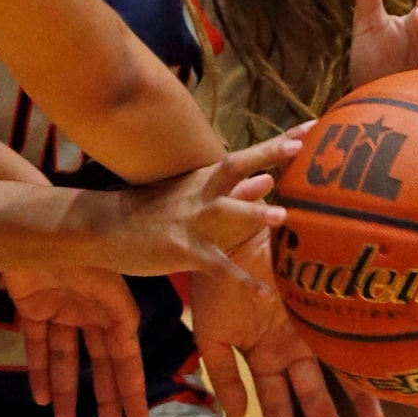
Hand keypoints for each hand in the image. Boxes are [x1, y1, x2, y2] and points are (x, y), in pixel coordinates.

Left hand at [3, 265, 145, 416]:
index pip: (126, 357)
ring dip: (67, 391)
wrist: (29, 227)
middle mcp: (90, 312)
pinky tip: (41, 399)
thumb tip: (131, 343)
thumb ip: (120, 312)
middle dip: (106, 397)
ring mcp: (60, 310)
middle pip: (100, 363)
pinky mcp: (31, 309)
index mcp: (113, 306)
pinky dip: (38, 372)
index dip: (132, 388)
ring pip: (66, 360)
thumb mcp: (107, 282)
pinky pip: (36, 347)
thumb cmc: (75, 251)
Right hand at [93, 136, 297, 278]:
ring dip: (252, 214)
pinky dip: (240, 279)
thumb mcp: (191, 194)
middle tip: (299, 146)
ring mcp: (190, 221)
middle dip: (268, 155)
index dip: (279, 140)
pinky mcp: (181, 250)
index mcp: (204, 178)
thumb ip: (232, 191)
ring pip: (224, 214)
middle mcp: (200, 193)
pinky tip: (264, 292)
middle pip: (237, 167)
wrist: (105, 228)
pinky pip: (216, 266)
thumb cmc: (151, 211)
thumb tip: (269, 180)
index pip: (247, 154)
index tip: (313, 124)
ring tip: (282, 217)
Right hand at [191, 241, 385, 416]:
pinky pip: (348, 342)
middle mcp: (291, 349)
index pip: (276, 409)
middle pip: (312, 402)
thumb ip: (222, 376)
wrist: (234, 233)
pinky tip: (383, 381)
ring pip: (337, 377)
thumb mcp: (210, 334)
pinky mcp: (324, 309)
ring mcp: (310, 330)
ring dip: (355, 405)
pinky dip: (363, 363)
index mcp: (262, 356)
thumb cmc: (218, 280)